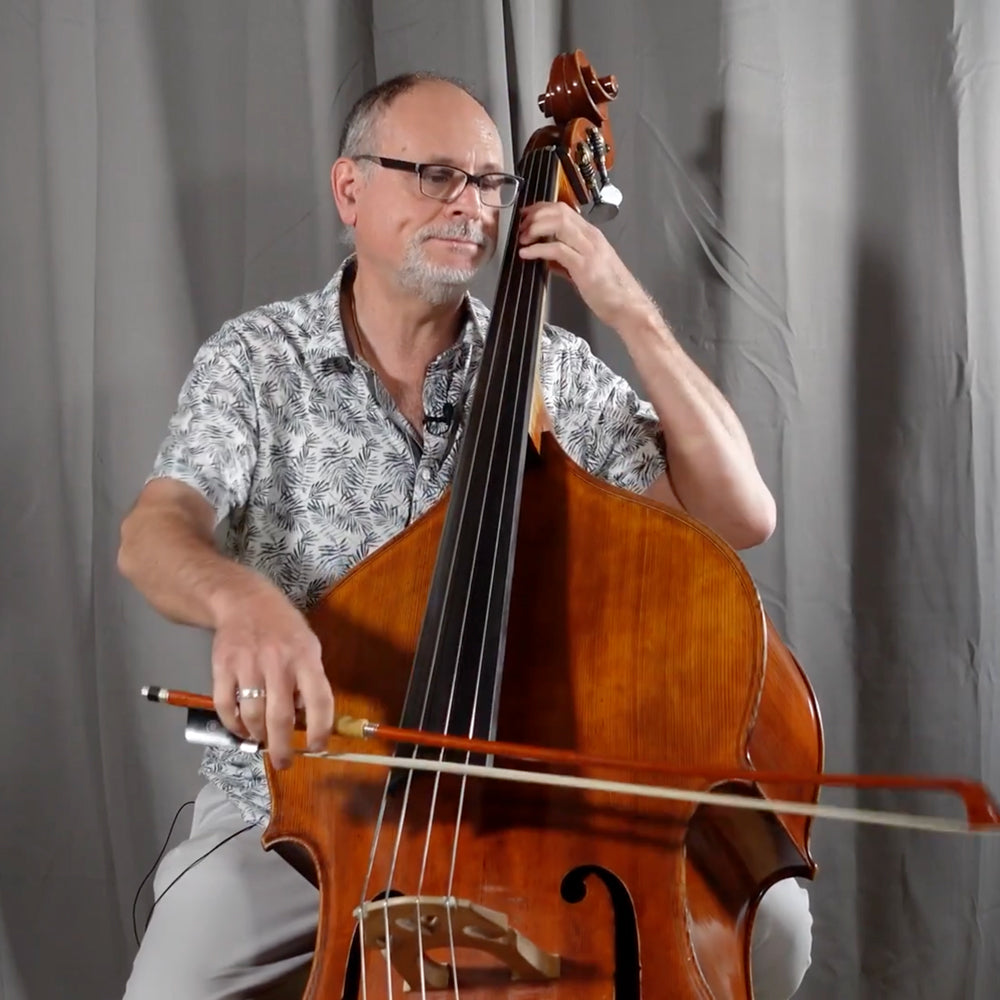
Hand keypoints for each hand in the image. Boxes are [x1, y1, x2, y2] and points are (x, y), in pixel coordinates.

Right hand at [210, 584, 333, 769]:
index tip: (316, 748)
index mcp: (306, 657)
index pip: (319, 701)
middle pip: (281, 717)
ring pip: (252, 716)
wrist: (243, 600)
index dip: (320, 730)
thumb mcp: (308, 645)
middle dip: (282, 748)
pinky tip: (241, 729)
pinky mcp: (222, 666)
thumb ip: (309, 678)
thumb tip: (306, 718)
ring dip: (257, 736)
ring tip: (262, 740)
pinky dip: (233, 725)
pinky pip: (226, 706)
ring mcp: (247, 665)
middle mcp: (278, 662)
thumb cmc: (282, 627)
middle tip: (283, 762)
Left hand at [517, 203, 653, 328]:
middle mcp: (591, 237)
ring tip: (522, 239)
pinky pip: (556, 249)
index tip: (525, 216)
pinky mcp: (584, 266)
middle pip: (559, 211)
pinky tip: (526, 254)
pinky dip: (537, 249)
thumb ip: (565, 262)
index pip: (563, 209)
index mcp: (591, 235)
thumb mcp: (584, 271)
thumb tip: (546, 259)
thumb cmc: (609, 292)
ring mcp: (588, 249)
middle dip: (535, 216)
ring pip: (558, 224)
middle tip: (520, 228)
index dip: (541, 209)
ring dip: (534, 228)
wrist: (628, 307)